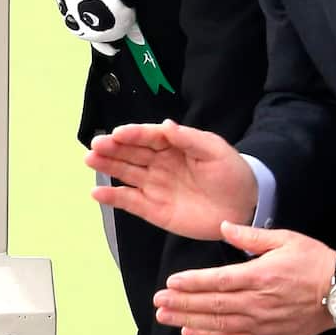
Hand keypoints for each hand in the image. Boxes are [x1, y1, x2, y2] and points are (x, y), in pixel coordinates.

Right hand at [85, 120, 257, 240]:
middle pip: (131, 153)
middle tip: (96, 144)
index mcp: (173, 145)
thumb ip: (188, 138)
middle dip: (112, 148)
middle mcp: (159, 164)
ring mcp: (154, 186)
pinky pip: (129, 202)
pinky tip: (97, 192)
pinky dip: (112, 197)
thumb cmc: (232, 173)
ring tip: (90, 159)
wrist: (245, 206)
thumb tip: (165, 125)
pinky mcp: (153, 209)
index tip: (118, 133)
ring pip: (125, 173)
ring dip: (107, 166)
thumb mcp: (214, 150)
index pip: (148, 136)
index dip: (133, 134)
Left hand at [154, 223, 335, 334]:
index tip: (171, 283)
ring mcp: (260, 321)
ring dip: (188, 320)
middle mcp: (257, 301)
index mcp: (260, 275)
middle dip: (181, 303)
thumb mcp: (285, 240)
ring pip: (217, 323)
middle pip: (211, 304)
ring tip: (164, 317)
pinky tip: (190, 332)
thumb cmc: (316, 263)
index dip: (192, 283)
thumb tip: (224, 227)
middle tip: (157, 302)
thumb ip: (251, 236)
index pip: (218, 281)